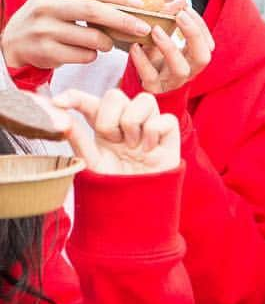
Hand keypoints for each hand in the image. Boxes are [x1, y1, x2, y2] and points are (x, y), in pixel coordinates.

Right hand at [1, 0, 151, 68]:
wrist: (15, 42)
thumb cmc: (49, 19)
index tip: (140, 4)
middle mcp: (47, 6)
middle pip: (94, 11)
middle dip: (124, 20)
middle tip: (144, 28)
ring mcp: (45, 29)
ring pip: (92, 37)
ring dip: (108, 43)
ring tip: (106, 43)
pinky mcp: (46, 51)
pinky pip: (84, 55)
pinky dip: (92, 55)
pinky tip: (86, 52)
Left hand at [51, 87, 179, 174]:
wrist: (138, 207)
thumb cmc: (115, 186)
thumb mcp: (91, 163)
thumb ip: (77, 137)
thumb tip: (56, 112)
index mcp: (103, 126)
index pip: (88, 102)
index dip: (74, 96)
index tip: (59, 103)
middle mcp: (125, 122)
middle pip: (116, 95)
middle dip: (110, 118)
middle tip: (114, 141)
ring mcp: (148, 127)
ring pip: (145, 100)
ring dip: (134, 122)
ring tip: (133, 146)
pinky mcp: (169, 136)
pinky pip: (165, 119)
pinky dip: (155, 132)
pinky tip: (150, 150)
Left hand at [128, 5, 214, 95]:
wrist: (141, 79)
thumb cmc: (155, 55)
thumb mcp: (164, 37)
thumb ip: (169, 20)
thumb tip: (176, 2)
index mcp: (194, 59)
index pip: (208, 44)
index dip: (200, 26)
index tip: (184, 8)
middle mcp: (188, 71)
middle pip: (202, 58)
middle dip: (193, 35)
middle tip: (179, 16)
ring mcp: (172, 82)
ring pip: (180, 70)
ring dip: (170, 48)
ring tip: (155, 30)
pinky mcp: (154, 88)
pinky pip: (151, 77)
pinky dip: (143, 61)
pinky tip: (135, 47)